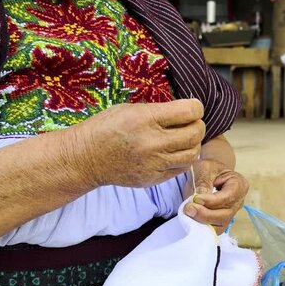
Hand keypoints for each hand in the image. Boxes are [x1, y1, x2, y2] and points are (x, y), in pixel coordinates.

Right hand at [68, 99, 204, 187]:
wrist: (86, 158)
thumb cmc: (106, 128)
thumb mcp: (130, 109)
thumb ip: (159, 111)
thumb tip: (185, 111)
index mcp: (145, 119)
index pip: (189, 112)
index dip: (196, 107)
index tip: (193, 107)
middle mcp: (152, 143)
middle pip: (195, 134)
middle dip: (199, 125)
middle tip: (192, 123)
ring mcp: (153, 163)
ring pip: (192, 154)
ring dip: (194, 144)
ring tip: (185, 138)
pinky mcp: (153, 178)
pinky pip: (180, 169)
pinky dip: (183, 159)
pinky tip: (175, 152)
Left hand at [184, 159, 248, 233]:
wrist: (210, 173)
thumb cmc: (209, 168)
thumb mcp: (205, 167)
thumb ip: (203, 181)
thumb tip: (199, 199)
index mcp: (239, 184)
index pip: (227, 197)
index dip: (211, 201)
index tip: (195, 198)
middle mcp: (239, 201)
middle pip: (225, 215)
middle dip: (206, 214)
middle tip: (189, 208)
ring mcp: (232, 213)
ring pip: (220, 225)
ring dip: (203, 222)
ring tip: (189, 213)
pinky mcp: (222, 220)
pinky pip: (214, 229)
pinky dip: (203, 227)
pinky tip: (191, 219)